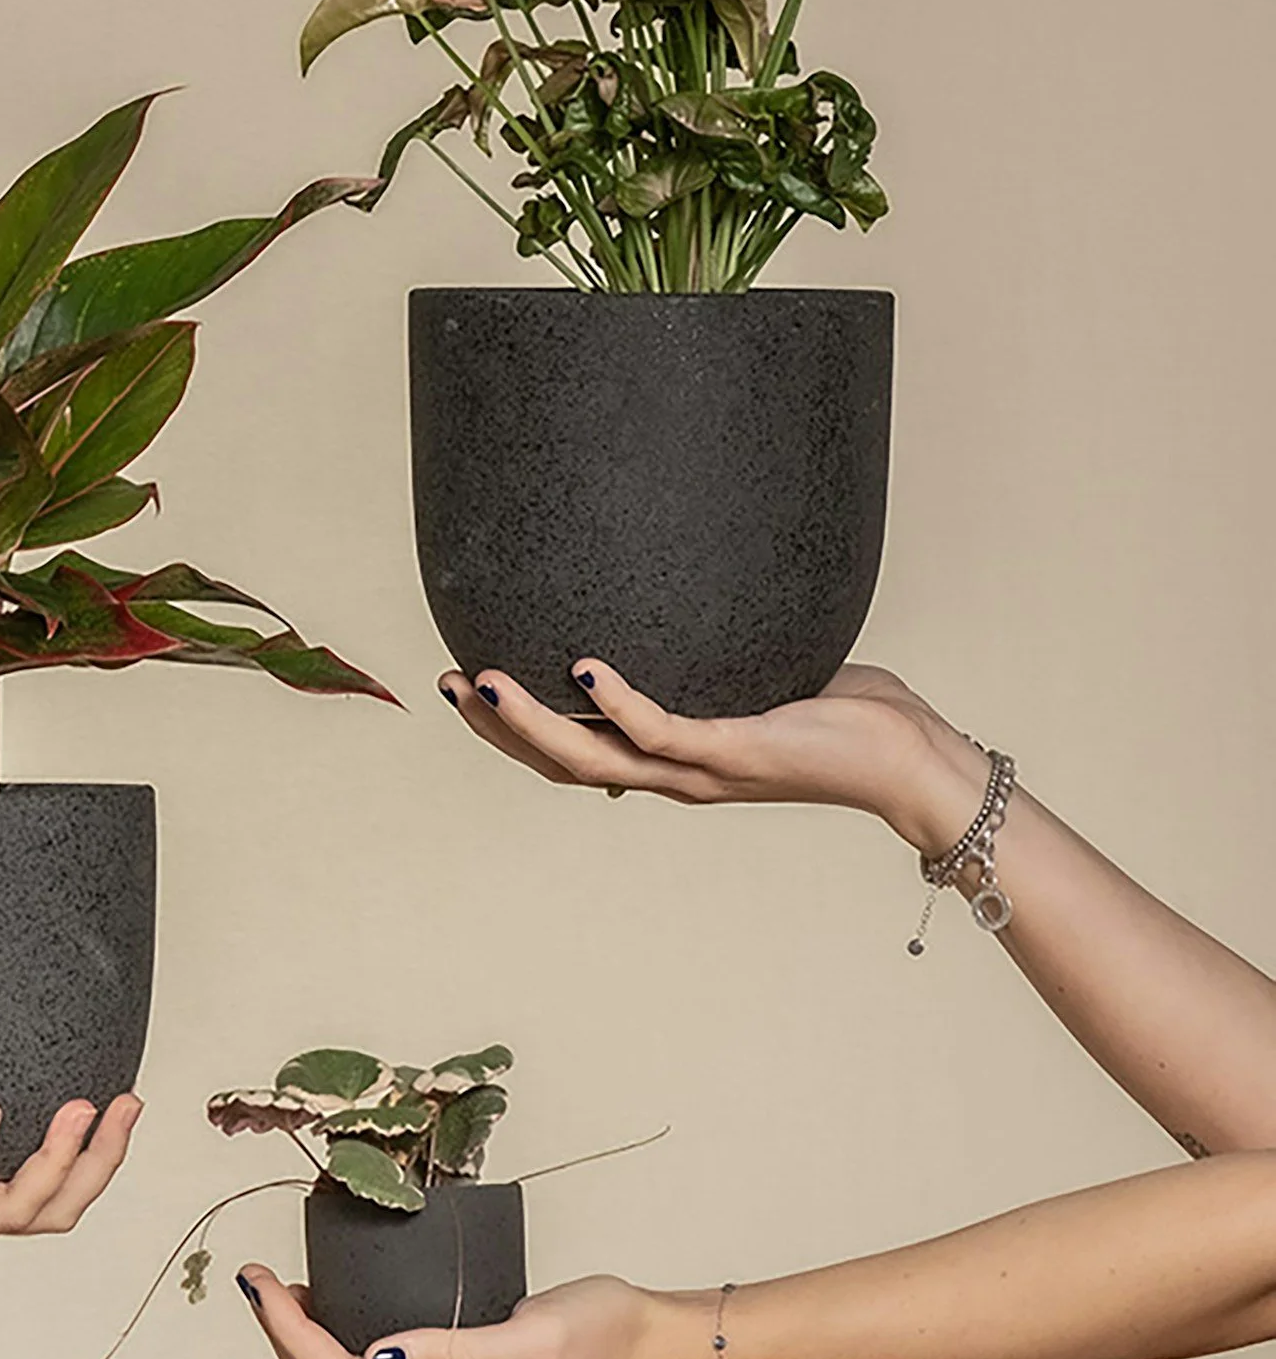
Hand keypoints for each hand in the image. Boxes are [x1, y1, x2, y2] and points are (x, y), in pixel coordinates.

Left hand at [235, 1266, 703, 1358]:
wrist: (651, 1353)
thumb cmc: (602, 1336)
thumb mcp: (531, 1338)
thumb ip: (452, 1355)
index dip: (289, 1332)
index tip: (261, 1282)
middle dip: (288, 1338)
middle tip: (260, 1280)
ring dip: (314, 1346)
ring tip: (288, 1293)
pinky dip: (350, 1349)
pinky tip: (347, 1314)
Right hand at [443, 658, 988, 853]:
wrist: (912, 762)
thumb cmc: (851, 714)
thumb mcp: (767, 672)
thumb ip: (724, 648)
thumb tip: (698, 581)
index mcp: (676, 763)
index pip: (575, 758)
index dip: (514, 732)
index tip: (467, 689)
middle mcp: (677, 777)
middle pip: (562, 766)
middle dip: (497, 731)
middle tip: (445, 685)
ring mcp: (703, 771)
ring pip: (591, 758)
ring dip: (530, 724)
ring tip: (481, 682)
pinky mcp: (737, 754)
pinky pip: (662, 732)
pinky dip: (616, 701)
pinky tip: (584, 665)